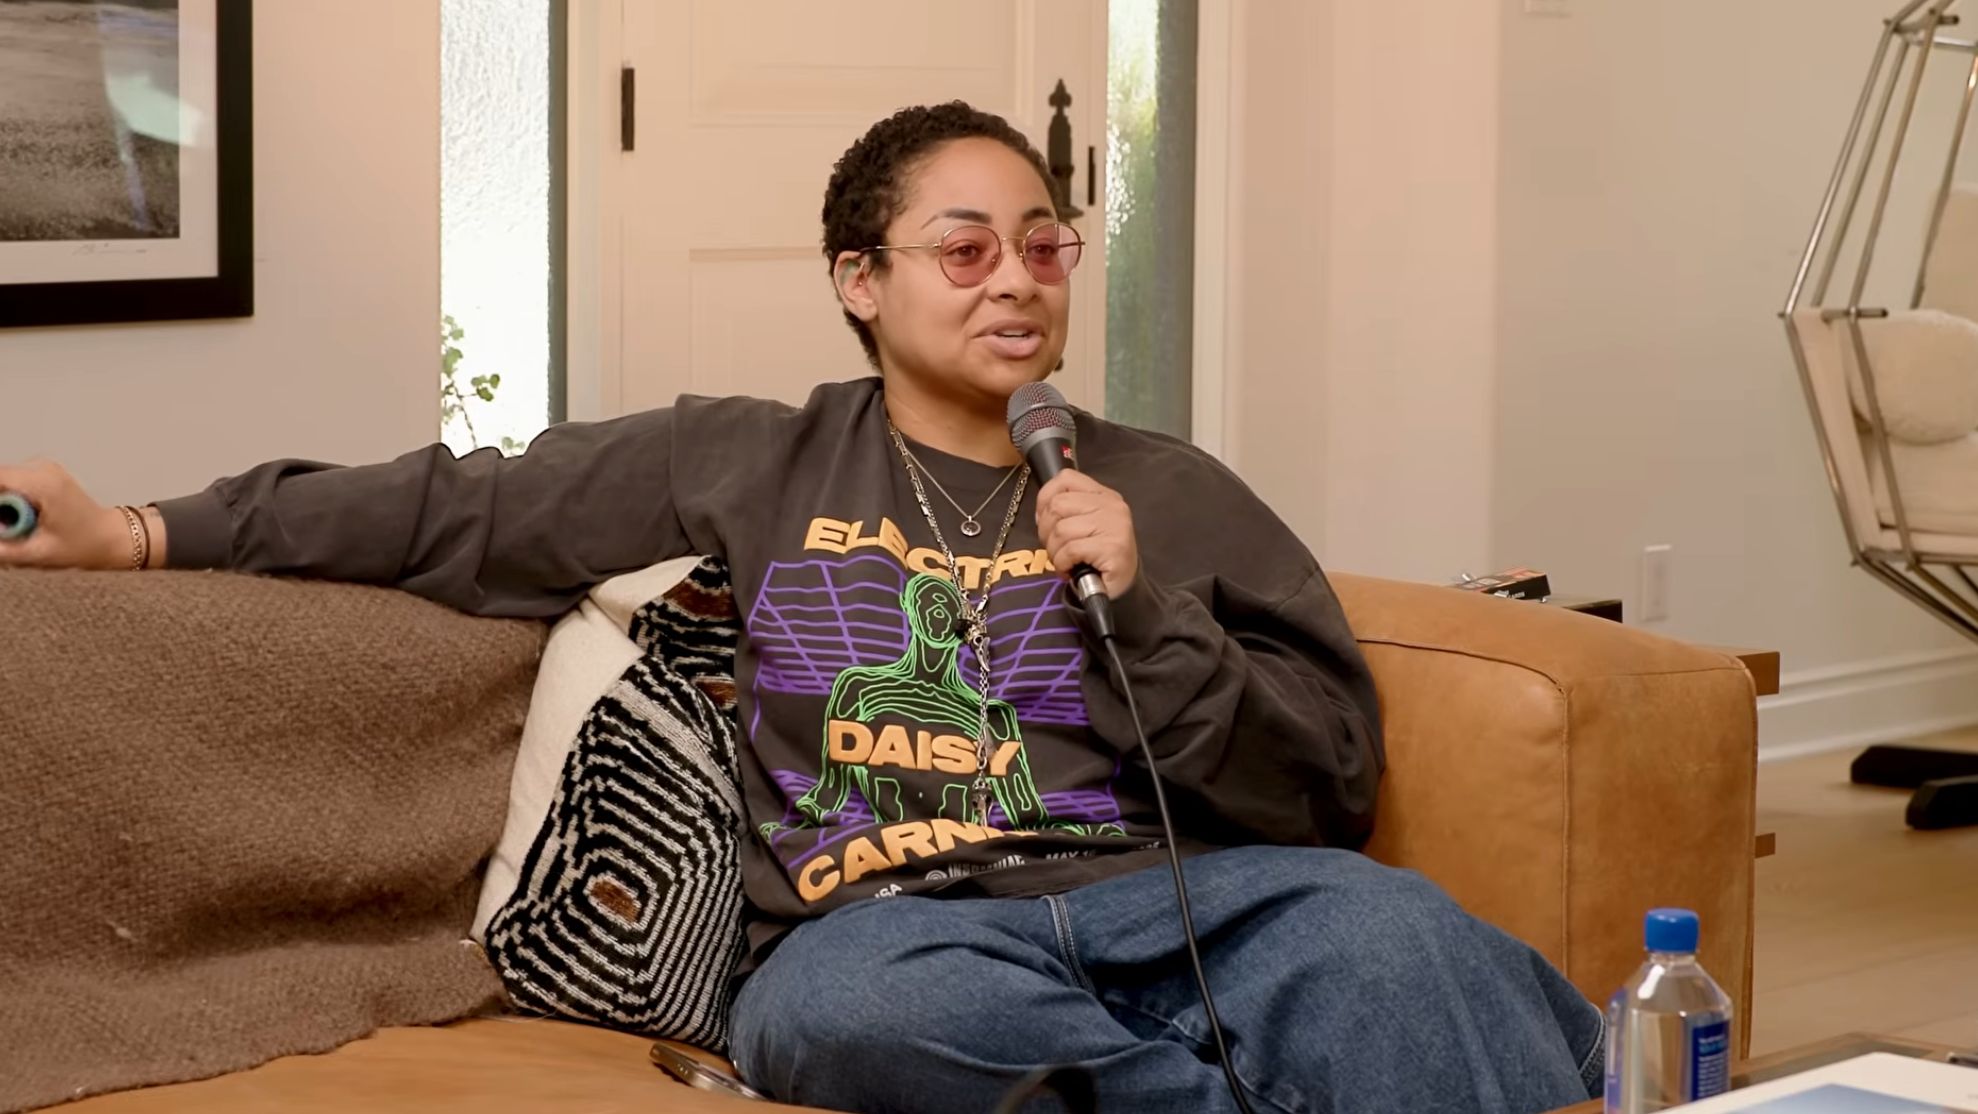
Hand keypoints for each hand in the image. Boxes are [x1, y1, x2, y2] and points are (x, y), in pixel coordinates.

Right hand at [0, 461, 130, 570]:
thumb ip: (2, 550)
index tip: (1, 522)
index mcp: (42, 484)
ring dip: (4, 507)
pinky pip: (14, 484)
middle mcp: (43, 469)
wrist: (111, 537)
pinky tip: (28, 519)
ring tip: (24, 527)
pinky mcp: (44, 474)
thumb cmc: (84, 545)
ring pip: (4, 483)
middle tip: (12, 531)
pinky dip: (13, 503)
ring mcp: (44, 468)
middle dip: (0, 508)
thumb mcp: (38, 553)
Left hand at [1035, 470, 1139, 598]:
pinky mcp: (1112, 547)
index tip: (1045, 520)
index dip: (1045, 498)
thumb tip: (1042, 509)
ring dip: (1054, 551)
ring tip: (1065, 561)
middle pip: (1058, 505)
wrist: (1121, 588)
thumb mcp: (1085, 525)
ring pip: (1060, 529)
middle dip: (1046, 531)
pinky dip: (1062, 563)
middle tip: (1055, 548)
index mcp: (1104, 495)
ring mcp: (1114, 525)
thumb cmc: (1098, 557)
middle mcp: (1111, 505)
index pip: (1065, 479)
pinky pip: (1069, 549)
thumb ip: (1069, 509)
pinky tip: (1070, 570)